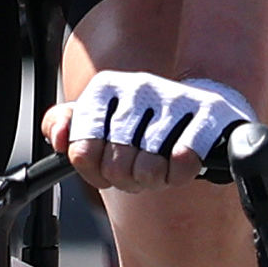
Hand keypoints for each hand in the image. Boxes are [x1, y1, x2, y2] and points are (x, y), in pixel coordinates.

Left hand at [46, 68, 265, 191]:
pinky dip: (180, 173)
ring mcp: (173, 97)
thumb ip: (63, 125)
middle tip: (138, 171)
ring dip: (155, 180)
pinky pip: (183, 162)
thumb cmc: (141, 123)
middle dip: (127, 180)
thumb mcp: (97, 119)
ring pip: (149, 168)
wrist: (198, 107)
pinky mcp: (209, 113)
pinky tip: (180, 163)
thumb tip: (58, 136)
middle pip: (116, 165)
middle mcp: (137, 86)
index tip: (107, 166)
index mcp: (105, 87)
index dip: (95, 172)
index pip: (82, 151)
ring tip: (160, 168)